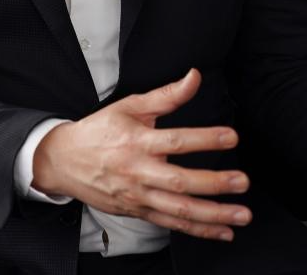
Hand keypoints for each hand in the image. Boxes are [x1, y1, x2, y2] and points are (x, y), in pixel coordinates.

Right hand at [32, 69, 251, 240]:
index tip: (231, 137)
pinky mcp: (138, 211)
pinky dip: (199, 230)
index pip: (176, 141)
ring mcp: (138, 195)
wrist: (64, 161)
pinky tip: (223, 230)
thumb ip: (166, 95)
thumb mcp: (130, 106)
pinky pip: (172, 224)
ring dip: (213, 214)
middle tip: (242, 181)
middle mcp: (138, 171)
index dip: (205, 139)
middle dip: (214, 183)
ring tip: (242, 214)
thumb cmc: (99, 130)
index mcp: (137, 141)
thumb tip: (194, 77)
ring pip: (179, 209)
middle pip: (180, 181)